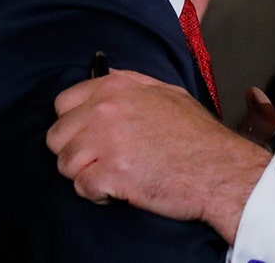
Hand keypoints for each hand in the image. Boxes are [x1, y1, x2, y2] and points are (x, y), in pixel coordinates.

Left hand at [47, 70, 271, 242]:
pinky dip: (97, 194)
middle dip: (75, 151)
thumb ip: (131, 85)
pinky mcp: (111, 174)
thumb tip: (105, 79)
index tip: (88, 135)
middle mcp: (105, 110)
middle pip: (57, 136)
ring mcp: (106, 142)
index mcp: (116, 87)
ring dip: (85, 174)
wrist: (218, 169)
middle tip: (100, 161)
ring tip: (112, 175)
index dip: (73, 123)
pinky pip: (81, 188)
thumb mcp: (167, 93)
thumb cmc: (197, 135)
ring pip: (65, 164)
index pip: (63, 102)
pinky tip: (118, 190)